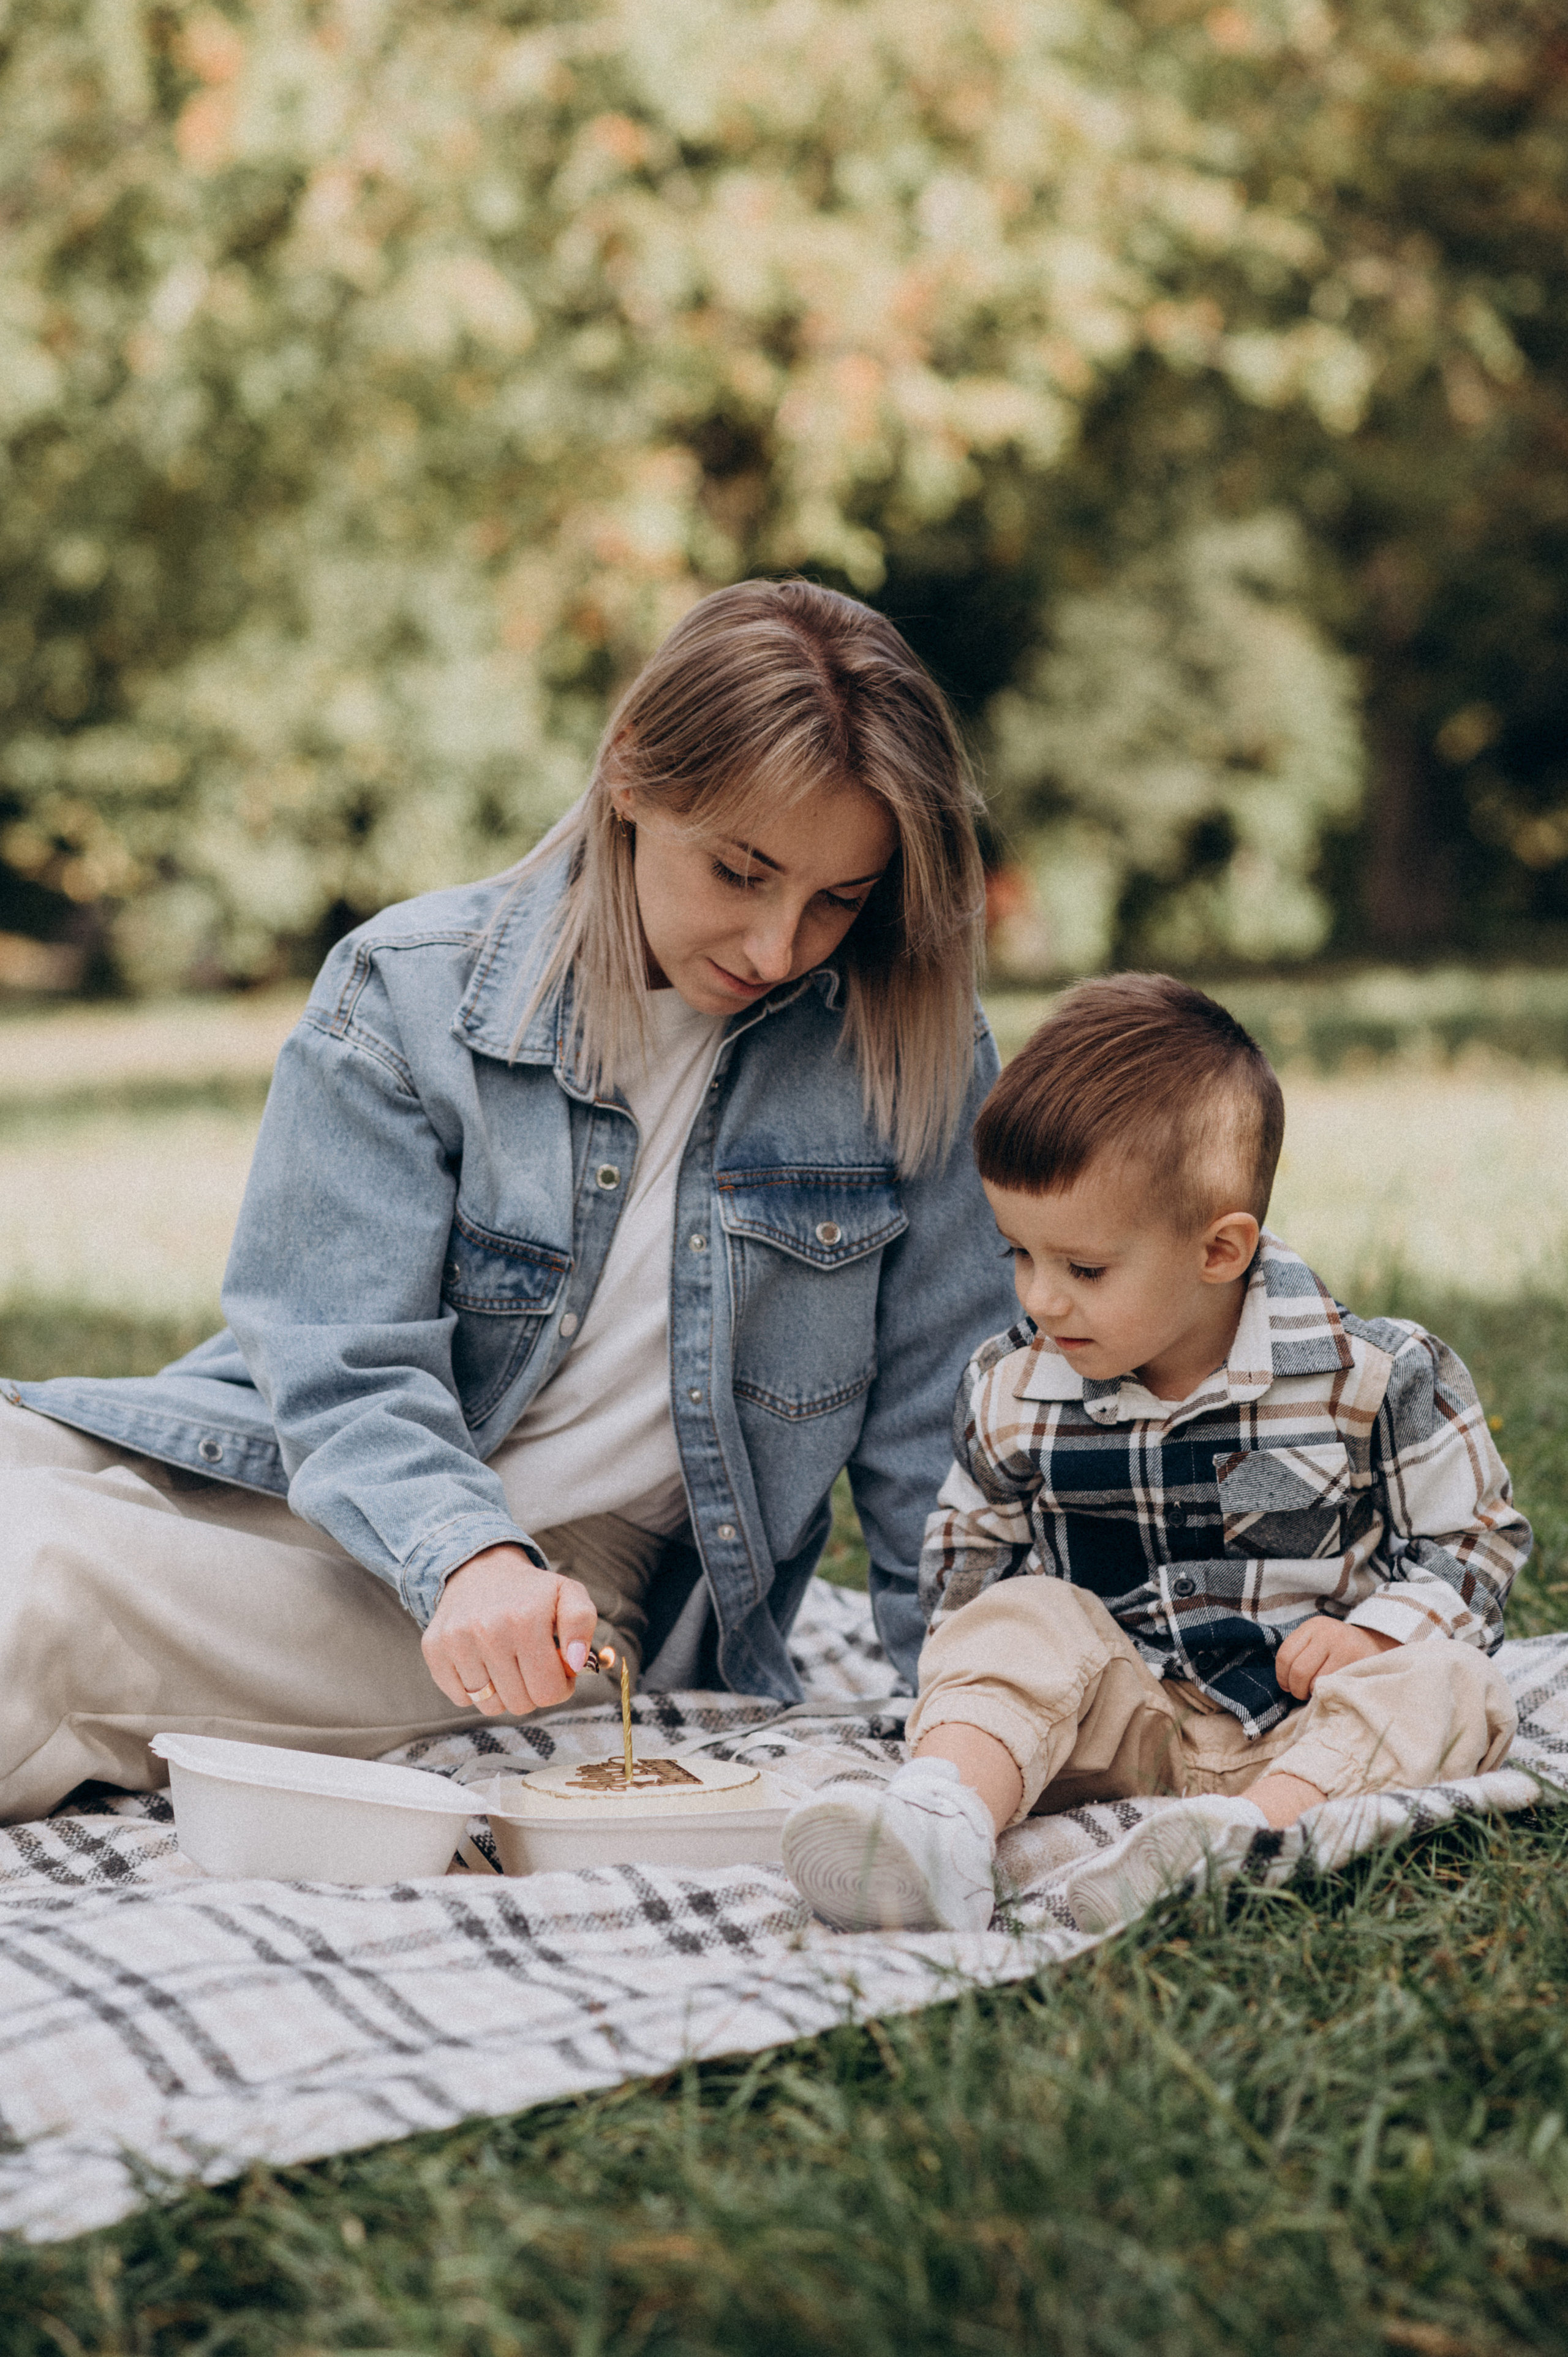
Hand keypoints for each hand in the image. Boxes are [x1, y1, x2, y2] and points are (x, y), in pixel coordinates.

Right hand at [421, 1544, 598, 1716]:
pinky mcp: (434, 1648)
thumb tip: (574, 1661)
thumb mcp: (568, 1594)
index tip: (556, 1669)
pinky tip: (482, 1662)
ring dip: (503, 1692)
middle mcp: (488, 1630)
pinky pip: (460, 1698)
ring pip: (488, 1706)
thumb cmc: (530, 1592)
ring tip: (507, 1662)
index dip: (560, 1687)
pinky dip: (474, 1689)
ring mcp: (457, 1641)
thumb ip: (582, 1625)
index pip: (549, 1692)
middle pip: (519, 1704)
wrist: (480, 1569)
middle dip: (532, 1691)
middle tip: (532, 1665)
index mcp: (526, 1619)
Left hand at [1275, 1615, 1397, 1701]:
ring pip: (1315, 1681)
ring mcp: (1344, 1646)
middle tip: (1303, 1693)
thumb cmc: (1339, 1649)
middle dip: (1297, 1689)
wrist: (1377, 1644)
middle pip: (1298, 1671)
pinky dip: (1329, 1693)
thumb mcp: (1317, 1641)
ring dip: (1313, 1693)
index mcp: (1312, 1626)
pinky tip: (1333, 1690)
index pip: (1285, 1655)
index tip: (1287, 1685)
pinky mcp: (1357, 1662)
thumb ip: (1300, 1654)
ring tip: (1320, 1690)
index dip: (1282, 1676)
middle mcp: (1327, 1633)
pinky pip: (1333, 1686)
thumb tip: (1284, 1683)